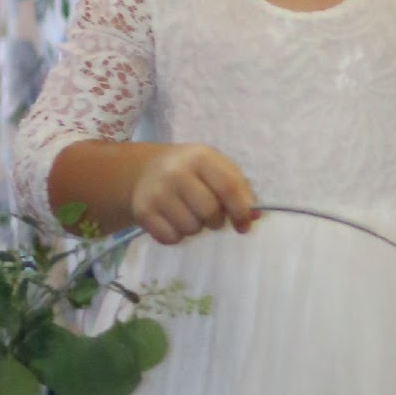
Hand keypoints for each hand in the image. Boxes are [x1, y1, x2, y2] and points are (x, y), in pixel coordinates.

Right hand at [131, 144, 257, 243]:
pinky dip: (177, 235)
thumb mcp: (216, 168)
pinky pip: (171, 238)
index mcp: (200, 157)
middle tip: (211, 216)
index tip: (244, 223)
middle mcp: (175, 172)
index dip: (241, 210)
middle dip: (216, 221)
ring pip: (191, 228)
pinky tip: (173, 220)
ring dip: (196, 228)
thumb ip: (238, 189)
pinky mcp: (142, 211)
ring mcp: (156, 192)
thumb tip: (253, 216)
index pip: (228, 187)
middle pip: (210, 212)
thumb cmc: (192, 171)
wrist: (146, 169)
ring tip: (189, 213)